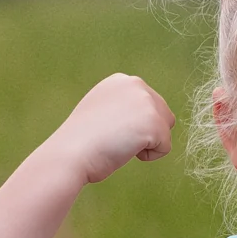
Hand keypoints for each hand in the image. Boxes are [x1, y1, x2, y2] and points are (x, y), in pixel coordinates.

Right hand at [50, 74, 174, 185]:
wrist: (71, 152)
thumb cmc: (81, 141)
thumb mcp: (100, 112)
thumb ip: (121, 108)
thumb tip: (139, 120)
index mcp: (121, 81)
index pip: (149, 105)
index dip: (134, 125)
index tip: (110, 131)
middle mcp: (136, 84)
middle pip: (163, 115)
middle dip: (145, 133)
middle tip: (116, 138)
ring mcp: (146, 101)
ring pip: (165, 131)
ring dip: (147, 144)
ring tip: (121, 143)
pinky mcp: (154, 122)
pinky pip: (165, 147)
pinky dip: (149, 156)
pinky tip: (126, 150)